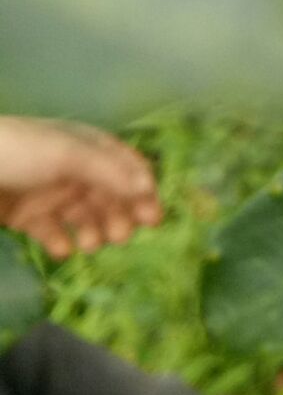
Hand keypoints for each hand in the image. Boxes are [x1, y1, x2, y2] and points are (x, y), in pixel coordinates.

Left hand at [0, 118, 160, 257]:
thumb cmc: (19, 152)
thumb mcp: (68, 154)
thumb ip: (108, 171)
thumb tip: (147, 189)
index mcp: (86, 146)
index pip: (126, 167)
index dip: (142, 190)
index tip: (152, 218)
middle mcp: (72, 169)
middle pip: (108, 195)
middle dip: (119, 215)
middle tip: (120, 236)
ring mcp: (48, 193)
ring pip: (84, 216)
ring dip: (93, 231)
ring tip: (90, 244)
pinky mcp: (26, 216)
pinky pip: (52, 232)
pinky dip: (61, 242)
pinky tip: (62, 249)